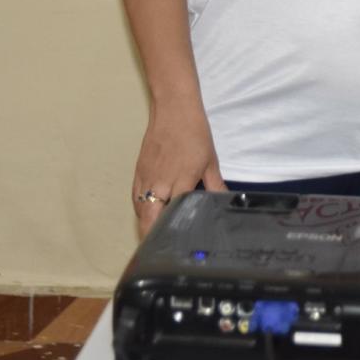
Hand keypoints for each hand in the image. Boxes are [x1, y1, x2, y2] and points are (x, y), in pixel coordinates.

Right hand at [131, 99, 224, 236]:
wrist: (174, 110)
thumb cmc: (194, 133)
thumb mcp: (211, 162)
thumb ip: (215, 187)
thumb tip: (223, 202)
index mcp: (179, 183)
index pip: (172, 218)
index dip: (174, 233)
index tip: (178, 245)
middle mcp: (158, 185)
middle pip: (148, 221)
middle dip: (153, 238)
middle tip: (162, 249)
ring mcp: (145, 179)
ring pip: (140, 212)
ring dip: (146, 225)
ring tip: (156, 236)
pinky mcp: (137, 173)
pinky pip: (136, 200)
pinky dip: (141, 210)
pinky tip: (150, 214)